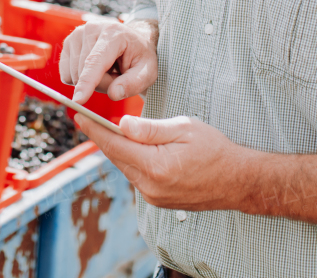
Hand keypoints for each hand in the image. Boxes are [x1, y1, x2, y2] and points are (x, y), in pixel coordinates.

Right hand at [59, 19, 157, 104]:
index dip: (86, 82)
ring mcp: (77, 34)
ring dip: (90, 81)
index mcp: (113, 33)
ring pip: (73, 75)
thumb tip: (114, 94)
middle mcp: (92, 28)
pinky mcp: (68, 42)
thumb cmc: (140, 57)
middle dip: (100, 84)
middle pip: (84, 72)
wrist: (132, 40)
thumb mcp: (148, 72)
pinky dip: (80, 78)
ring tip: (107, 70)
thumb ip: (134, 84)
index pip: (96, 61)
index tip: (78, 101)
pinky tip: (94, 68)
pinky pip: (66, 74)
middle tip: (117, 76)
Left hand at [76, 114, 258, 211]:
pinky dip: (132, 161)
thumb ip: (150, 128)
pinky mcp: (158, 200)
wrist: (237, 181)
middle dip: (104, 137)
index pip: (115, 145)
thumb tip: (122, 124)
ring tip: (113, 130)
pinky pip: (136, 177)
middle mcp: (150, 186)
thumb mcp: (183, 128)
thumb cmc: (215, 150)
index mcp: (156, 166)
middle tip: (90, 119)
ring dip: (119, 149)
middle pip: (117, 157)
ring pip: (126, 167)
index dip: (95, 130)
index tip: (79, 116)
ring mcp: (153, 197)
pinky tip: (134, 148)